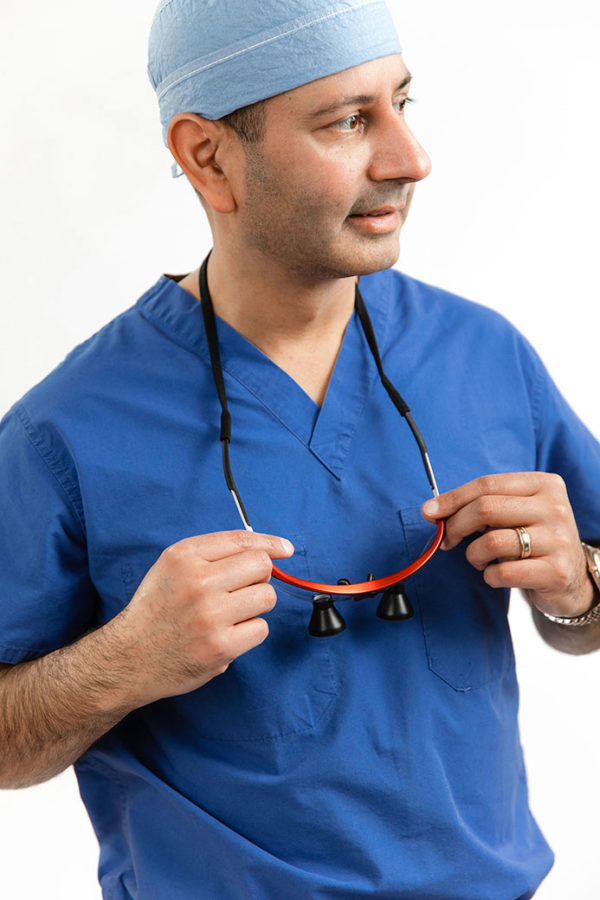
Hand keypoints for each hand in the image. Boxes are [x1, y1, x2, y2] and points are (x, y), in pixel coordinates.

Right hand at [112, 530, 293, 707]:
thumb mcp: (172, 567)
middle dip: (259, 577)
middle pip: (261, 566)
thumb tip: (266, 549)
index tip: (284, 549)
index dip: (270, 543)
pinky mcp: (221, 646)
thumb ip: (213, 554)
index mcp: (184, 556)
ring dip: (255, 606)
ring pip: (267, 597)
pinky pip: (261, 629)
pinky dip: (249, 632)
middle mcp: (198, 581)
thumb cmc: (156, 610)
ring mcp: (211, 615)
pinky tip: (227, 634)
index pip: (242, 540)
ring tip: (232, 614)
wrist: (128, 658)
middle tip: (241, 590)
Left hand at [421, 473, 592, 619]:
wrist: (572, 577)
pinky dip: (489, 576)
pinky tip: (496, 574)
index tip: (429, 511)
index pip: (487, 484)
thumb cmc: (533, 539)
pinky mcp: (555, 572)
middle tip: (447, 540)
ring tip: (479, 559)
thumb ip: (483, 504)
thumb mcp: (517, 512)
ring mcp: (558, 540)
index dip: (452, 498)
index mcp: (544, 484)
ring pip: (491, 542)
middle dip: (456, 525)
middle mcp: (555, 508)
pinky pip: (502, 573)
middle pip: (486, 508)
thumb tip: (433, 510)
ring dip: (473, 554)